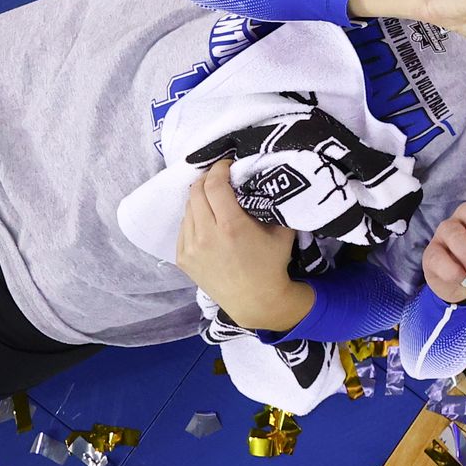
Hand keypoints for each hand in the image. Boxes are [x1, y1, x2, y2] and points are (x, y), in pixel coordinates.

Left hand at [175, 160, 311, 331]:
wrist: (255, 301)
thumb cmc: (272, 264)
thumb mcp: (282, 231)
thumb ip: (273, 204)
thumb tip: (267, 179)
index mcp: (231, 226)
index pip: (213, 185)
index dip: (219, 169)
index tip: (228, 164)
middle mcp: (206, 235)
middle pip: (196, 192)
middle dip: (207, 178)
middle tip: (220, 176)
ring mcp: (191, 248)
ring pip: (188, 208)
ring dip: (199, 197)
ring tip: (213, 197)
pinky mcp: (183, 258)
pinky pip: (184, 226)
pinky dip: (194, 216)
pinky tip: (207, 218)